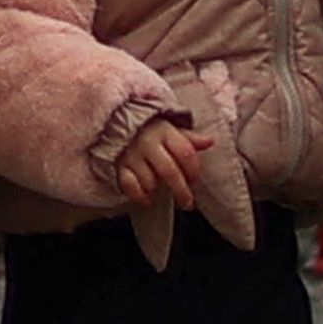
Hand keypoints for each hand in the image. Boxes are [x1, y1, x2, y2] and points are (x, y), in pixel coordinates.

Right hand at [109, 112, 212, 266]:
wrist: (113, 119)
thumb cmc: (146, 127)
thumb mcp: (168, 127)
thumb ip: (188, 137)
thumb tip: (209, 142)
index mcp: (164, 132)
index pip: (185, 153)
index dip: (193, 170)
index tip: (194, 181)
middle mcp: (148, 143)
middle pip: (170, 172)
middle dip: (181, 191)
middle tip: (187, 203)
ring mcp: (131, 154)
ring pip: (149, 180)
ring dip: (157, 190)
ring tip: (160, 192)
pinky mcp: (117, 164)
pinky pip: (129, 185)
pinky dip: (138, 195)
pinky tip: (145, 198)